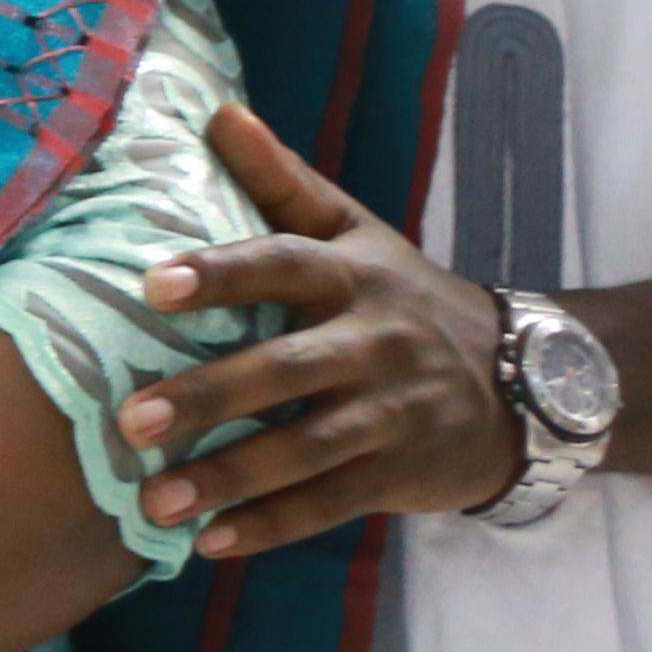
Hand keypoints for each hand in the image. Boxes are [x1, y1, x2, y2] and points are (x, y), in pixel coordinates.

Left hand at [124, 105, 522, 557]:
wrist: (522, 379)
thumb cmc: (401, 297)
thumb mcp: (356, 232)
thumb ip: (281, 179)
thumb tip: (214, 108)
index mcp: (351, 275)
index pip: (282, 262)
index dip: (219, 271)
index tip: (149, 283)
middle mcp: (373, 341)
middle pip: (284, 368)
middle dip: (207, 396)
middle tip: (128, 421)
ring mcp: (391, 411)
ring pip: (305, 449)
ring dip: (228, 477)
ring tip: (154, 501)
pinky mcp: (401, 471)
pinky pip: (331, 502)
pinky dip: (272, 526)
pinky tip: (211, 543)